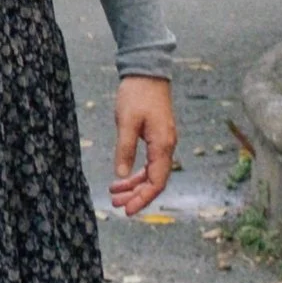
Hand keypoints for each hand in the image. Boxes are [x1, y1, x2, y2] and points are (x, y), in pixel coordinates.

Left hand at [109, 74, 177, 214]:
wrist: (147, 72)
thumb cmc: (137, 94)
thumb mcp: (126, 122)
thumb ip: (125, 149)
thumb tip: (121, 175)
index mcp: (163, 145)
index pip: (156, 182)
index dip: (142, 198)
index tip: (127, 210)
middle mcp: (167, 147)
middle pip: (155, 180)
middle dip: (136, 194)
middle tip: (116, 203)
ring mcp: (163, 142)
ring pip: (151, 172)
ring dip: (134, 184)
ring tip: (115, 192)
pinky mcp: (157, 137)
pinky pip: (149, 162)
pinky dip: (136, 172)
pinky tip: (122, 176)